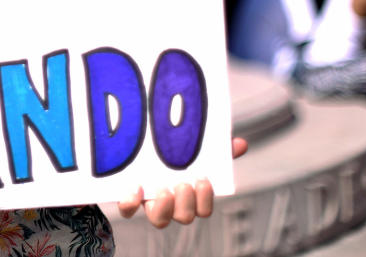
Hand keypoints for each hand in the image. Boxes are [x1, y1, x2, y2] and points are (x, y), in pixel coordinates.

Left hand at [116, 137, 247, 227]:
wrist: (128, 148)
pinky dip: (132, 202)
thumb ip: (215, 148)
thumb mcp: (191, 148)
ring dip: (165, 207)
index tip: (203, 180)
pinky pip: (128, 209)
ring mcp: (148, 202)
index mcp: (187, 194)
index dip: (205, 200)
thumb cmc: (167, 153)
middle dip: (187, 203)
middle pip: (184, 217)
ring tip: (164, 188)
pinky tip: (136, 187)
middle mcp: (170, 203)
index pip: (203, 209)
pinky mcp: (125, 197)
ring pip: (160, 220)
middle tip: (183, 184)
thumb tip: (240, 144)